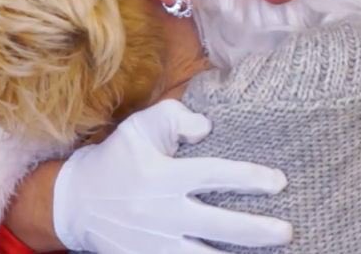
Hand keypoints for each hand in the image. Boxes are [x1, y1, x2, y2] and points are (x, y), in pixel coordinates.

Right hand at [53, 100, 292, 252]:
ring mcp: (152, 243)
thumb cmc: (117, 158)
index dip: (248, 179)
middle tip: (286, 232)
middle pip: (215, 225)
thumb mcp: (141, 126)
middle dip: (254, 231)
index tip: (279, 182)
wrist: (73, 203)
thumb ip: (177, 119)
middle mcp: (160, 213)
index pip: (214, 176)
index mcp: (162, 176)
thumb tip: (208, 128)